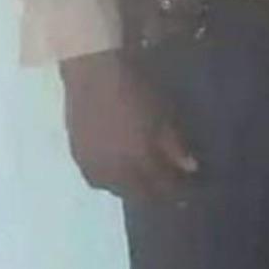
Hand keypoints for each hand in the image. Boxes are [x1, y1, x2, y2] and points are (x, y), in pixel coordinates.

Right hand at [59, 49, 198, 197]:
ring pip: (116, 190)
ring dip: (133, 190)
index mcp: (138, 160)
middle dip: (157, 194)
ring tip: (145, 180)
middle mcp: (114, 171)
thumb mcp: (163, 114)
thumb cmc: (135, 89)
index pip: (164, 187)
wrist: (93, 73)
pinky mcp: (77, 156)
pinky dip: (112, 181)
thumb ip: (175, 145)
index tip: (192, 186)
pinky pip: (97, 180)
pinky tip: (119, 170)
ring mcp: (92, 165)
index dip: (180, 189)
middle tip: (170, 186)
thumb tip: (189, 168)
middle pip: (139, 195)